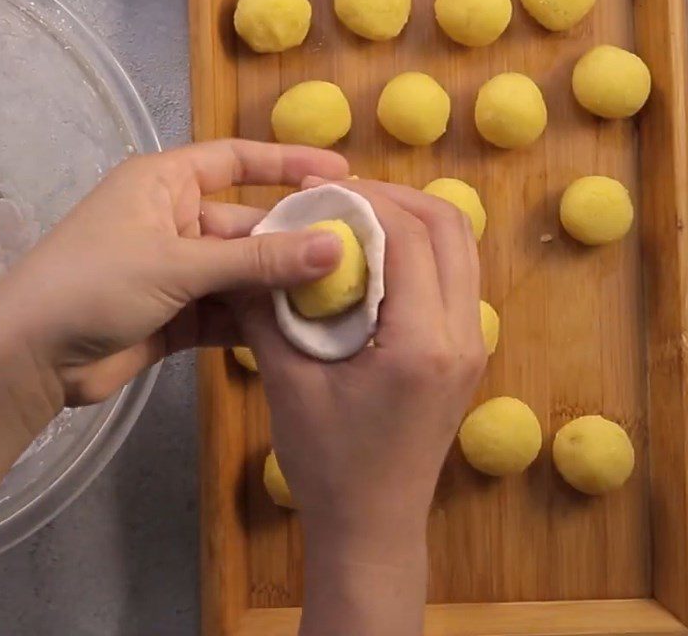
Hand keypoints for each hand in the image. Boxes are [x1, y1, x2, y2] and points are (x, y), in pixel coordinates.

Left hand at [0, 140, 348, 418]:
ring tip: (338, 298)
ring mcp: (176, 269)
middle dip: (293, 242)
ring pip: (241, 272)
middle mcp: (174, 220)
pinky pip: (227, 310)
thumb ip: (258, 261)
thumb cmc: (95, 285)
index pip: (236, 160)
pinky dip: (256, 321)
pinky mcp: (176, 314)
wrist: (31, 360)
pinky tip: (299, 332)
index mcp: (165, 184)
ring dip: (279, 287)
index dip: (288, 162)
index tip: (342, 173)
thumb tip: (334, 246)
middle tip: (355, 255)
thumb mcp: (179, 265)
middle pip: (247, 225)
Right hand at [241, 179, 485, 635]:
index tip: (321, 190)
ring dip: (414, 220)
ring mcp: (473, 344)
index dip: (366, 200)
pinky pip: (456, 276)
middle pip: (450, 229)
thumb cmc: (327, 464)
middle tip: (341, 196)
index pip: (408, 238)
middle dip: (396, 198)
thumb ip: (266, 310)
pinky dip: (422, 250)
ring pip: (461, 248)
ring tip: (359, 217)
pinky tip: (377, 258)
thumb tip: (246, 250)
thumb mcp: (286, 383)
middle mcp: (463, 335)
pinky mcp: (467, 352)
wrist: (372, 529)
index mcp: (421, 344)